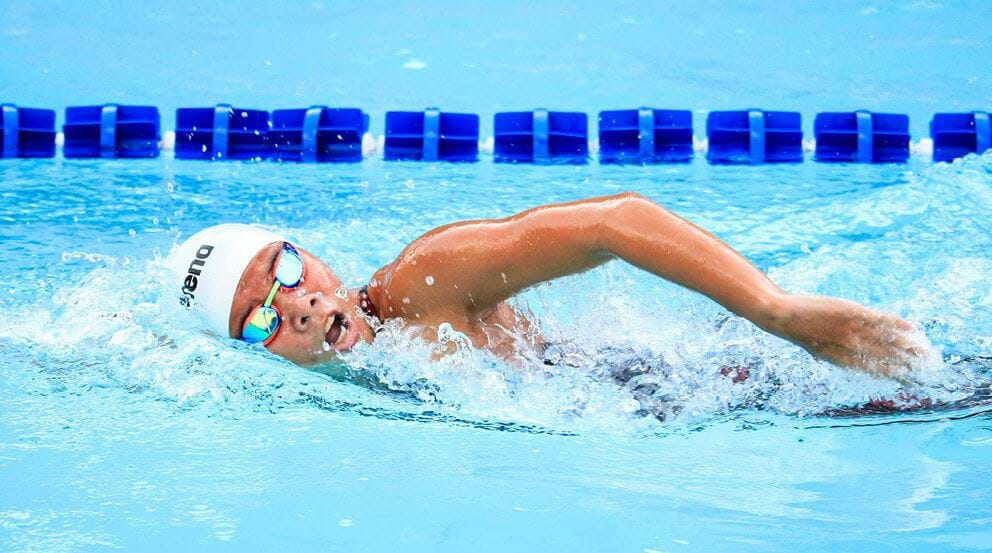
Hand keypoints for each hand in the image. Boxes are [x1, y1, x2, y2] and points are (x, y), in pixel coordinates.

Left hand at [766, 294, 929, 378]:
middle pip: (887, 359)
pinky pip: (880, 320)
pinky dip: (897, 325)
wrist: (783, 317)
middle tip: (927, 369)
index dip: (896, 376)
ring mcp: (852, 330)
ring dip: (909, 347)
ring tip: (926, 352)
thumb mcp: (821, 350)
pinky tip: (911, 329)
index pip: (876, 372)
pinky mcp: (851, 313)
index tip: (912, 380)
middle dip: (909, 365)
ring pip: (888, 341)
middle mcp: (851, 348)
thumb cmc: (801, 333)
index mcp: (843, 361)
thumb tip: (858, 360)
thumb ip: (840, 355)